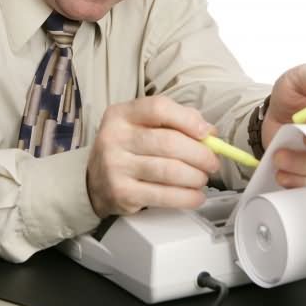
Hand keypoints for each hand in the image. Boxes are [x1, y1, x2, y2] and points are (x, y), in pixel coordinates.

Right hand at [86, 95, 219, 217]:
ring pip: (169, 170)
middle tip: (212, 162)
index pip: (158, 108)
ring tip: (202, 179)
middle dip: (199, 154)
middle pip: (168, 142)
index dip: (188, 120)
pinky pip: (162, 195)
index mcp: (121, 114)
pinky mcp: (121, 193)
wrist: (94, 181)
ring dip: (195, 177)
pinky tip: (195, 196)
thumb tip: (210, 132)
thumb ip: (175, 121)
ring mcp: (115, 167)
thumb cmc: (127, 149)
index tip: (207, 134)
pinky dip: (186, 197)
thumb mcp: (142, 125)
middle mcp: (114, 137)